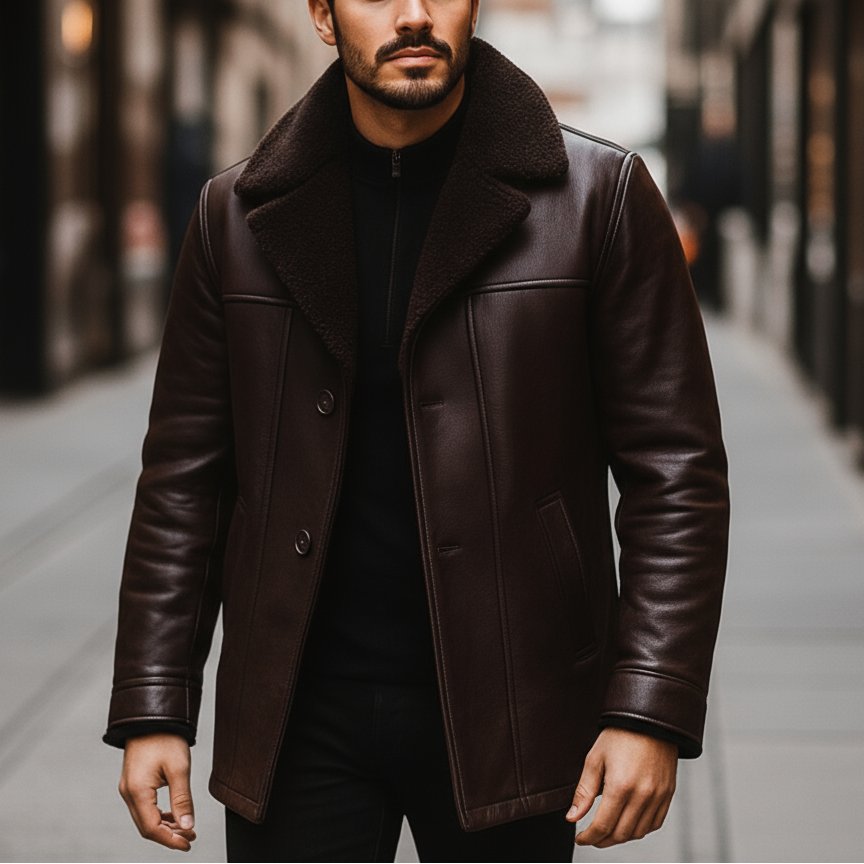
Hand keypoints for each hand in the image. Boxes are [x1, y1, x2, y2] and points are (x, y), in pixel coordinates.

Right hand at [119, 734, 196, 851]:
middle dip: (169, 836)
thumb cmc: (165, 738)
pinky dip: (159, 815)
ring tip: (186, 828)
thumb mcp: (179, 768)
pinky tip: (174, 815)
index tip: (188, 844)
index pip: (151, 829)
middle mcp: (128, 793)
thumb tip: (187, 826)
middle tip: (191, 837)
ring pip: (145, 819)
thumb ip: (182, 800)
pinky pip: (144, 807)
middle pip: (146, 827)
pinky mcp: (133, 783)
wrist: (152, 717)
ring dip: (165, 826)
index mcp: (137, 791)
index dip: (170, 840)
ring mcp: (129, 788)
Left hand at [566, 727, 676, 847]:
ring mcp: (658, 797)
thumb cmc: (619, 735)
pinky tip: (628, 823)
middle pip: (621, 834)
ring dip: (620, 838)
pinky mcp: (668, 794)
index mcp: (620, 786)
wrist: (648, 720)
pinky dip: (640, 830)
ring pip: (638, 833)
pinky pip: (655, 824)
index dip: (588, 837)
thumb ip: (584, 792)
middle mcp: (642, 795)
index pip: (603, 825)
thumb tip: (573, 817)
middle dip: (602, 841)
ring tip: (607, 832)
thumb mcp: (594, 759)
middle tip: (591, 837)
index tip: (580, 838)